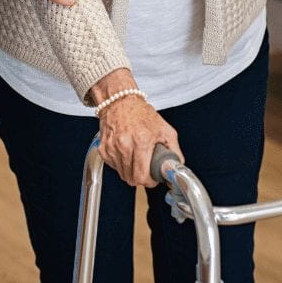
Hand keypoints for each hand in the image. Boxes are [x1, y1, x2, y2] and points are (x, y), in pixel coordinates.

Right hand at [92, 71, 181, 185]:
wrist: (120, 101)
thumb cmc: (141, 113)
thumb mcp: (165, 129)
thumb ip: (174, 150)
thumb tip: (177, 166)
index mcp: (141, 140)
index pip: (142, 176)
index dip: (149, 181)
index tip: (152, 178)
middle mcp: (124, 144)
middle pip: (131, 178)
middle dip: (140, 177)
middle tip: (145, 169)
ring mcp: (112, 147)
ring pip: (122, 174)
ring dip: (130, 171)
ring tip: (135, 158)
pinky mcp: (103, 148)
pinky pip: (113, 166)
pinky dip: (120, 164)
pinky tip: (125, 153)